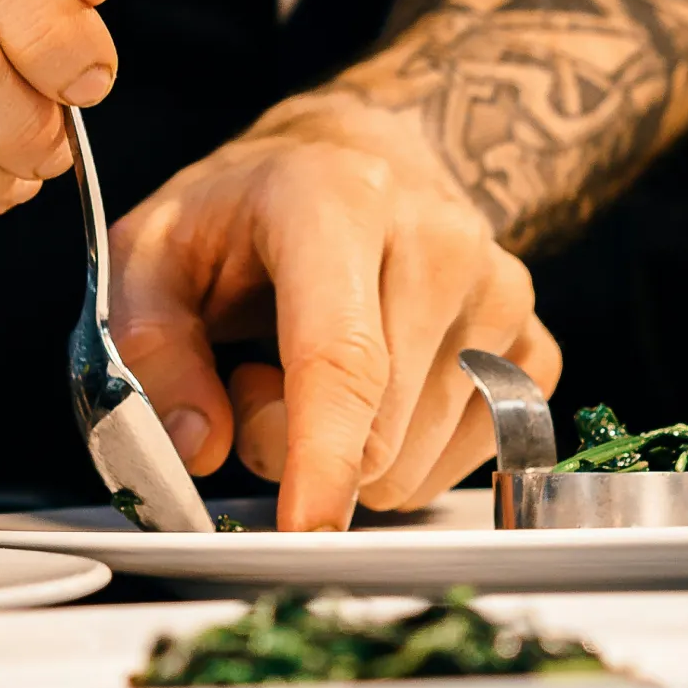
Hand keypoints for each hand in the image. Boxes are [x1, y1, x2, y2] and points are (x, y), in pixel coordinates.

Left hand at [107, 99, 561, 530]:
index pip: (344, 354)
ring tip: (313, 366)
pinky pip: (463, 464)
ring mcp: (502, 294)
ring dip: (346, 450)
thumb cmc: (245, 211)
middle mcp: (440, 241)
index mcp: (337, 202)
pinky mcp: (536, 346)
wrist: (354, 159)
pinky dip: (402, 454)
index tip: (305, 528)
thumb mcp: (152, 252)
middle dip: (291, 444)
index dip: (321, 454)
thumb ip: (151, 347)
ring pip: (415, 463)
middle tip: (253, 375)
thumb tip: (197, 447)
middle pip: (375, 430)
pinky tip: (376, 386)